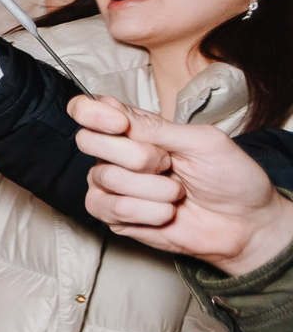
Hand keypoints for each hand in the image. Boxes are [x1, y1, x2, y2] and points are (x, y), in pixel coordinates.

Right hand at [72, 96, 292, 275]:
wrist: (244, 223)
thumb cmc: (230, 176)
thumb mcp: (203, 140)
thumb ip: (157, 127)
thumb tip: (112, 112)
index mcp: (135, 129)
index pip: (86, 109)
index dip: (92, 113)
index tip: (120, 124)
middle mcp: (116, 155)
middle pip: (89, 141)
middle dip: (137, 155)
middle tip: (168, 164)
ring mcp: (111, 187)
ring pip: (108, 177)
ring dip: (154, 188)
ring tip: (177, 192)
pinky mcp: (114, 217)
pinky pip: (116, 208)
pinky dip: (151, 211)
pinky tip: (167, 212)